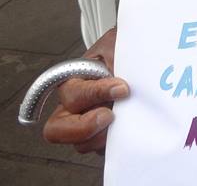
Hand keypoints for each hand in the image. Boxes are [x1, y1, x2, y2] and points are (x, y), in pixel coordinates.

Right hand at [42, 28, 127, 153]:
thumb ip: (114, 56)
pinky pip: (106, 150)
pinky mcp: (106, 138)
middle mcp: (75, 107)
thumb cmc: (124, 52)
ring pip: (83, 145)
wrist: (140, 64)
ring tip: (127, 118)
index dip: (94, 93)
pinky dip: (120, 142)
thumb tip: (122, 75)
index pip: (70, 95)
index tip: (122, 88)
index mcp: (74, 81)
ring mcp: (88, 126)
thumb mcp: (118, 46)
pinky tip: (134, 125)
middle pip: (56, 130)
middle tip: (110, 116)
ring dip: (106, 135)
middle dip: (83, 127)